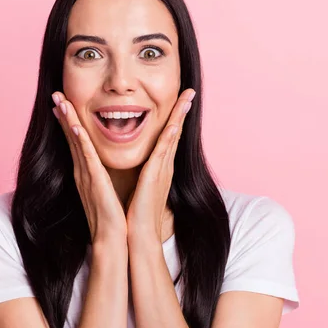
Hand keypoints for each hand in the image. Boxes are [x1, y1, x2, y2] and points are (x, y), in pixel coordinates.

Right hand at [52, 92, 126, 243]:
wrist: (112, 239)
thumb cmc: (112, 217)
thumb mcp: (105, 191)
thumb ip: (101, 176)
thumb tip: (102, 167)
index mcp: (86, 172)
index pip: (75, 142)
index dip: (68, 122)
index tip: (62, 104)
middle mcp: (82, 171)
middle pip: (70, 137)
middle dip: (63, 115)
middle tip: (55, 94)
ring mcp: (86, 176)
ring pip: (75, 143)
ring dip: (68, 121)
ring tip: (60, 101)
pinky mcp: (94, 182)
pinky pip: (86, 158)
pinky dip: (80, 142)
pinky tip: (76, 127)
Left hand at [125, 88, 195, 242]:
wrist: (139, 236)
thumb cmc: (138, 214)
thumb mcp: (141, 187)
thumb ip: (144, 173)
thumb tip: (142, 165)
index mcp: (160, 167)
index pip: (169, 136)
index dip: (175, 117)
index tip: (181, 99)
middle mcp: (164, 166)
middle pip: (176, 132)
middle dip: (182, 110)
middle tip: (190, 90)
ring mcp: (162, 171)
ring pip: (172, 137)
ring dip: (178, 116)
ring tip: (186, 96)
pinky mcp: (154, 178)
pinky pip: (162, 153)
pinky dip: (168, 137)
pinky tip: (172, 124)